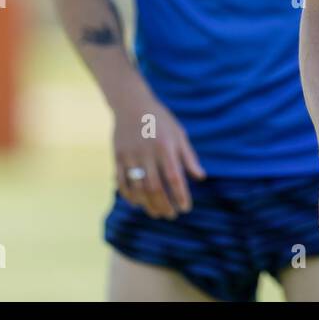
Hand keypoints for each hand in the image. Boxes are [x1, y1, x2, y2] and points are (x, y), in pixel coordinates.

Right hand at [113, 95, 205, 219]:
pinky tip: (138, 203)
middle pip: (155, 187)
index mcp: (165, 146)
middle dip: (164, 205)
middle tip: (171, 215)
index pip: (174, 178)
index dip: (180, 195)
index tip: (186, 208)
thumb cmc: (160, 120)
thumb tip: (200, 177)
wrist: (131, 104)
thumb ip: (188, 157)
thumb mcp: (179, 134)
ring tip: (157, 213)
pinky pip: (122, 182)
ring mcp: (130, 156)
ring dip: (148, 204)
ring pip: (138, 188)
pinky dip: (129, 196)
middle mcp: (147, 153)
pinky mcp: (117, 157)